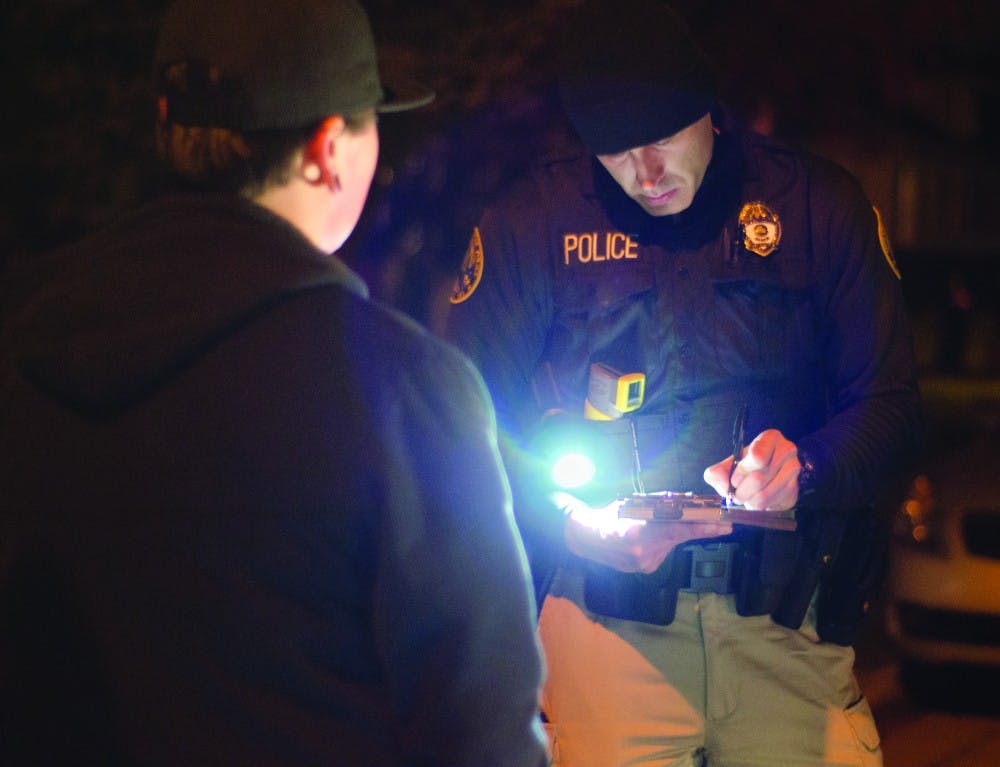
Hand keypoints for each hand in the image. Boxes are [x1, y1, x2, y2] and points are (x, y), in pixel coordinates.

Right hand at [560, 497, 731, 573]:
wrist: (585, 538)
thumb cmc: (608, 515)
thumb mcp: (632, 504)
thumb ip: (658, 506)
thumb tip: (685, 503)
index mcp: (637, 533)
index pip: (677, 529)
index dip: (702, 526)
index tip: (724, 525)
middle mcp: (643, 553)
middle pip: (678, 536)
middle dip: (695, 527)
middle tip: (718, 521)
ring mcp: (644, 564)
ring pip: (671, 544)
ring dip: (671, 533)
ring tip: (654, 526)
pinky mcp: (645, 569)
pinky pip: (663, 551)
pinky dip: (661, 542)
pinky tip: (647, 538)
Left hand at [703, 428, 800, 510]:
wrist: (768, 477)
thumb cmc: (747, 467)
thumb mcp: (728, 466)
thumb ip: (717, 473)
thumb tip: (723, 485)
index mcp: (769, 438)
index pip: (757, 456)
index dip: (741, 472)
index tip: (734, 480)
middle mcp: (786, 449)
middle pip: (759, 478)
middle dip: (742, 491)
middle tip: (736, 495)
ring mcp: (793, 468)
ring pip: (765, 494)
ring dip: (750, 501)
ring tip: (746, 498)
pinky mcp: (795, 487)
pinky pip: (772, 502)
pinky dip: (760, 506)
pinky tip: (758, 500)